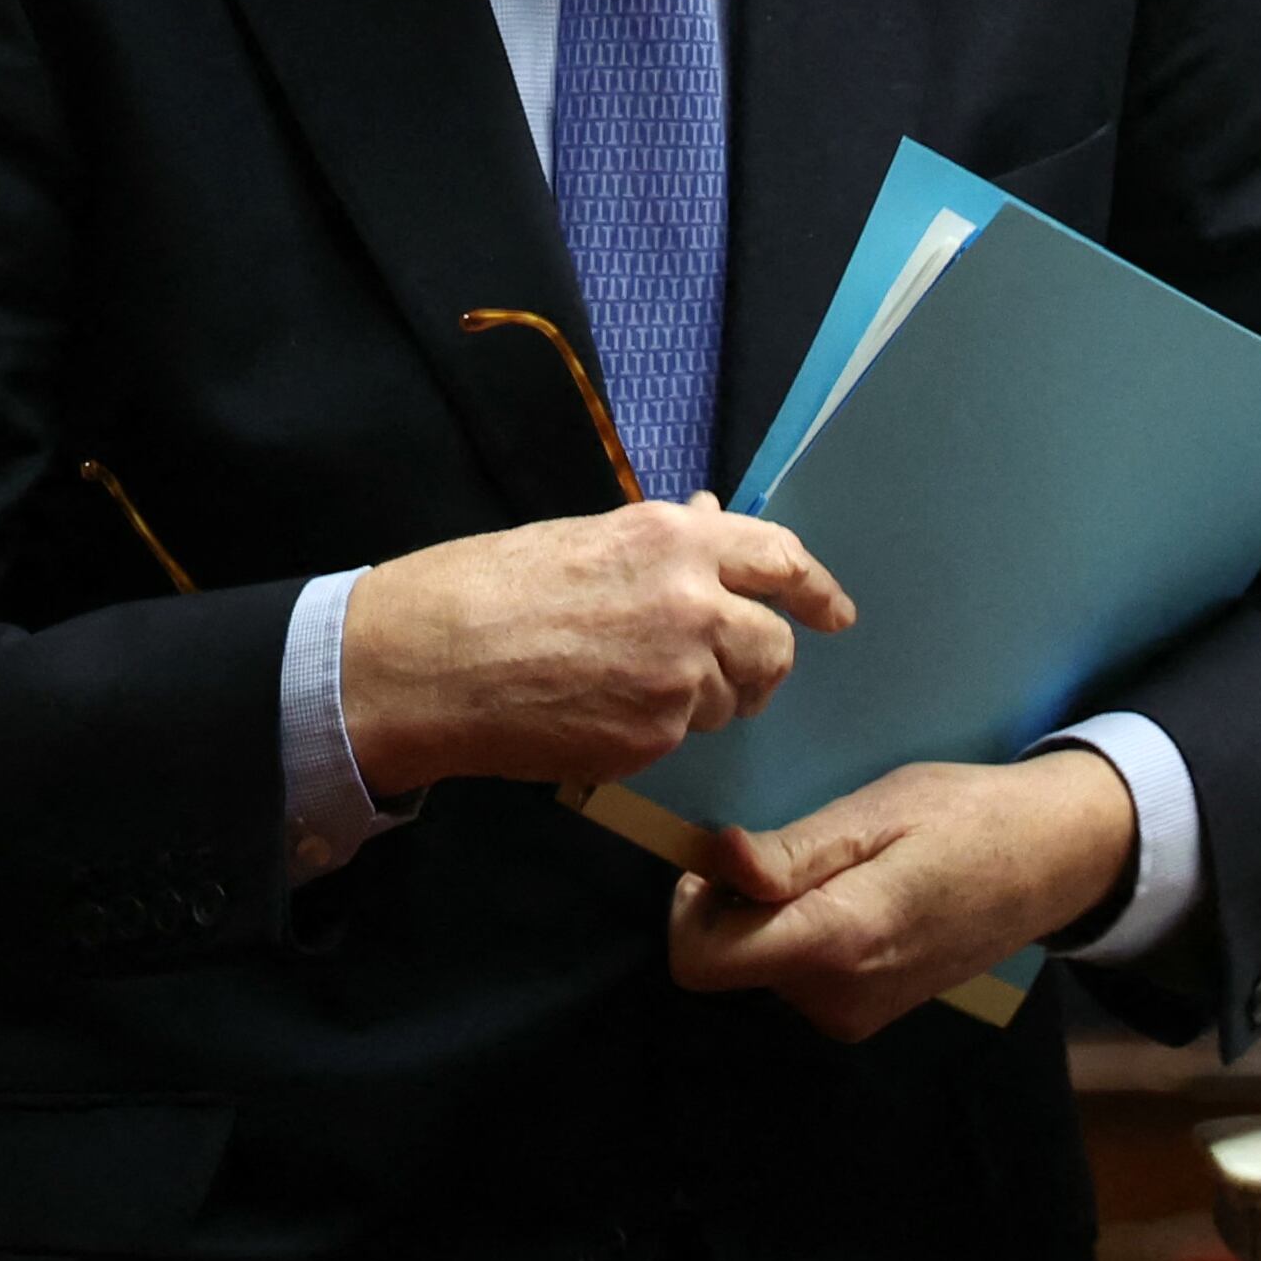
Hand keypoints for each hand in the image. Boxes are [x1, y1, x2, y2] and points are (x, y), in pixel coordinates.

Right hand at [339, 495, 853, 793]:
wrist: (428, 659)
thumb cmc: (484, 588)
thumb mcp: (583, 540)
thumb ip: (661, 546)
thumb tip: (713, 524)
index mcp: (671, 538)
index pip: (781, 559)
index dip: (816, 590)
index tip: (833, 612)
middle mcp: (691, 601)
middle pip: (774, 645)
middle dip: (756, 663)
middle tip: (726, 674)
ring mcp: (679, 674)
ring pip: (731, 698)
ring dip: (701, 699)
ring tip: (627, 688)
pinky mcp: (655, 734)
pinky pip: (682, 736)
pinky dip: (654, 730)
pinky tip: (597, 713)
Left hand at [665, 750, 1137, 1040]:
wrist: (1051, 862)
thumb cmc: (963, 818)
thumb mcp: (874, 812)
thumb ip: (792, 852)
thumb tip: (717, 861)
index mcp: (838, 942)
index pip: (702, 962)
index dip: (693, 906)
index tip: (728, 860)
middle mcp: (837, 998)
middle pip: (727, 956)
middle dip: (740, 901)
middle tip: (807, 850)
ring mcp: (853, 1015)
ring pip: (757, 963)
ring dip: (774, 915)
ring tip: (846, 869)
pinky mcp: (863, 1016)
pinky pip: (792, 972)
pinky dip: (801, 933)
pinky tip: (856, 896)